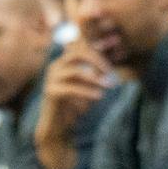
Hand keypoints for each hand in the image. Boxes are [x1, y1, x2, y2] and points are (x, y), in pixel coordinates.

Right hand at [34, 40, 110, 168]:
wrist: (59, 126)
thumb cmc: (75, 106)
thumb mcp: (89, 88)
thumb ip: (98, 75)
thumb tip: (115, 65)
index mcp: (65, 62)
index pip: (82, 46)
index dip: (98, 45)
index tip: (116, 42)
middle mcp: (56, 66)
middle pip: (77, 53)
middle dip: (97, 59)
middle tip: (111, 71)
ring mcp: (51, 78)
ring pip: (75, 70)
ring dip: (94, 77)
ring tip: (109, 85)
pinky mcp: (51, 92)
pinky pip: (71, 88)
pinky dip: (87, 91)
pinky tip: (99, 96)